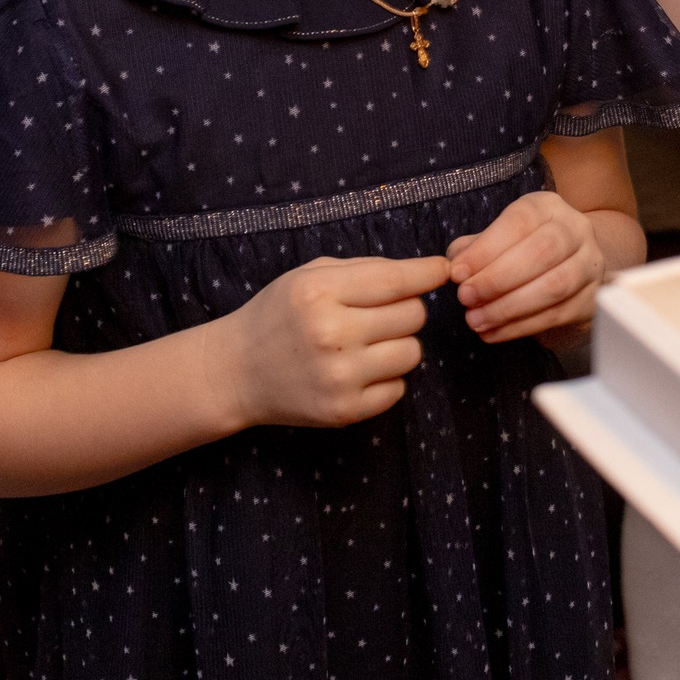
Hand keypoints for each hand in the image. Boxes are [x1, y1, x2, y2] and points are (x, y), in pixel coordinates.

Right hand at [208, 255, 450, 429]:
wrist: (236, 372)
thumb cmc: (278, 314)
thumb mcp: (308, 276)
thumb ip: (364, 269)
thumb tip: (423, 272)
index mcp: (320, 291)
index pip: (395, 280)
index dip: (428, 273)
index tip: (442, 271)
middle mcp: (331, 333)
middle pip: (413, 316)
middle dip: (405, 310)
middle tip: (380, 314)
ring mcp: (339, 376)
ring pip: (413, 353)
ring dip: (400, 344)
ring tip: (370, 343)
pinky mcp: (344, 411)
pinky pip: (398, 389)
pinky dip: (387, 378)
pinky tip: (360, 370)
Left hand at [447, 192, 606, 344]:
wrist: (571, 268)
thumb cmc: (524, 251)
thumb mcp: (499, 240)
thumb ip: (475, 248)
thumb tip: (455, 265)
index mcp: (548, 207)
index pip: (520, 221)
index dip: (487, 248)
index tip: (458, 273)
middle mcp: (576, 230)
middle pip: (543, 251)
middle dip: (498, 278)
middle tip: (466, 298)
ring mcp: (590, 264)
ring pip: (554, 286)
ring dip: (509, 307)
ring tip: (476, 320)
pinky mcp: (592, 299)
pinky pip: (558, 315)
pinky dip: (521, 327)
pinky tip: (494, 332)